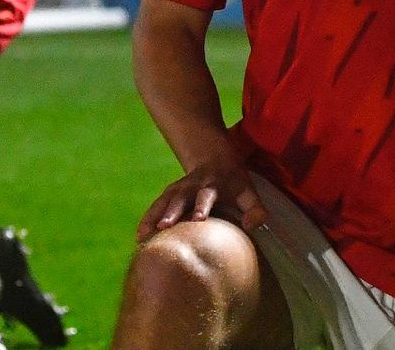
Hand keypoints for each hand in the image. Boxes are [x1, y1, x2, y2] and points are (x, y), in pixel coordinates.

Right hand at [136, 159, 267, 241]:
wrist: (214, 157)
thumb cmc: (233, 180)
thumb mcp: (248, 191)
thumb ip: (255, 209)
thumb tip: (252, 226)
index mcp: (211, 185)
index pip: (206, 196)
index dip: (202, 206)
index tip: (198, 219)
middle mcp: (191, 186)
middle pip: (179, 198)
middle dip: (170, 212)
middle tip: (163, 227)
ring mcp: (177, 189)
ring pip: (162, 202)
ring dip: (153, 217)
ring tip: (142, 236)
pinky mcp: (168, 194)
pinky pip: (155, 206)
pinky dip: (147, 219)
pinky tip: (139, 236)